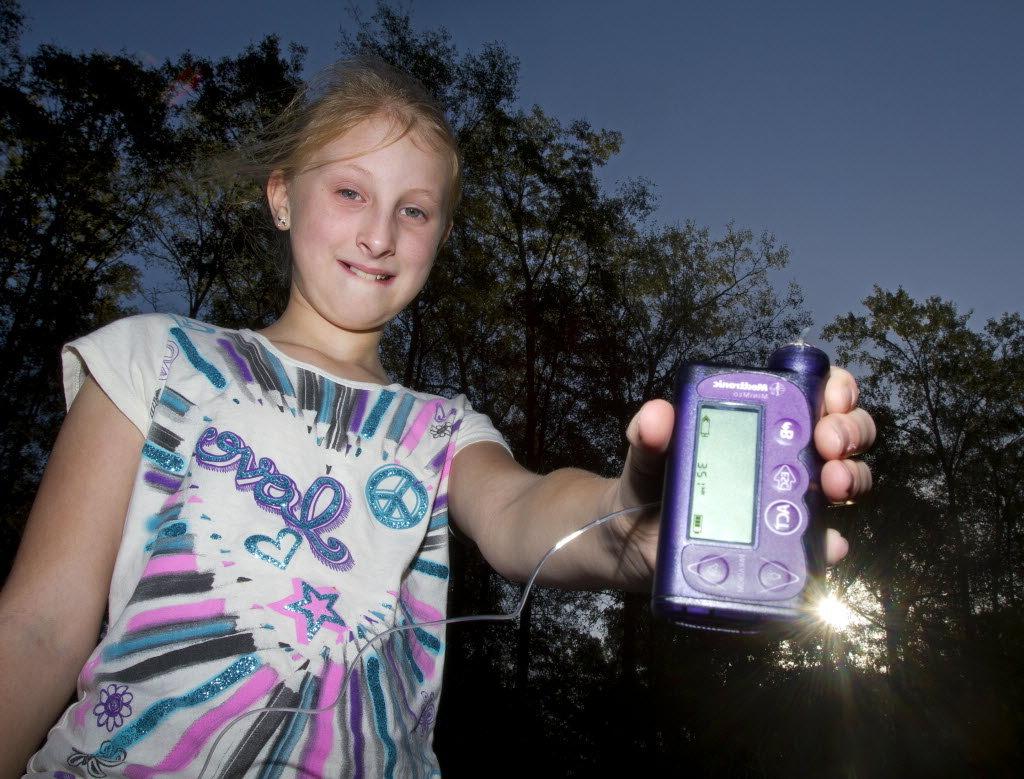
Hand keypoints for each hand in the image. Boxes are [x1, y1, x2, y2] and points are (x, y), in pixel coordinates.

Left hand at [605, 367, 875, 587]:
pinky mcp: (787, 547)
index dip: (835, 389)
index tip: (829, 400)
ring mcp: (792, 501)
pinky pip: (821, 544)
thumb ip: (646, 435)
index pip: (811, 392)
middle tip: (828, 445)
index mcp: (757, 424)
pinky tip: (827, 543)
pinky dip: (830, 543)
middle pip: (843, 433)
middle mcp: (785, 457)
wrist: (634, 546)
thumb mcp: (644, 457)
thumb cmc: (648, 487)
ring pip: (845, 480)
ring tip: (830, 485)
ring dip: (850, 477)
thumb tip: (657, 415)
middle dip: (849, 431)